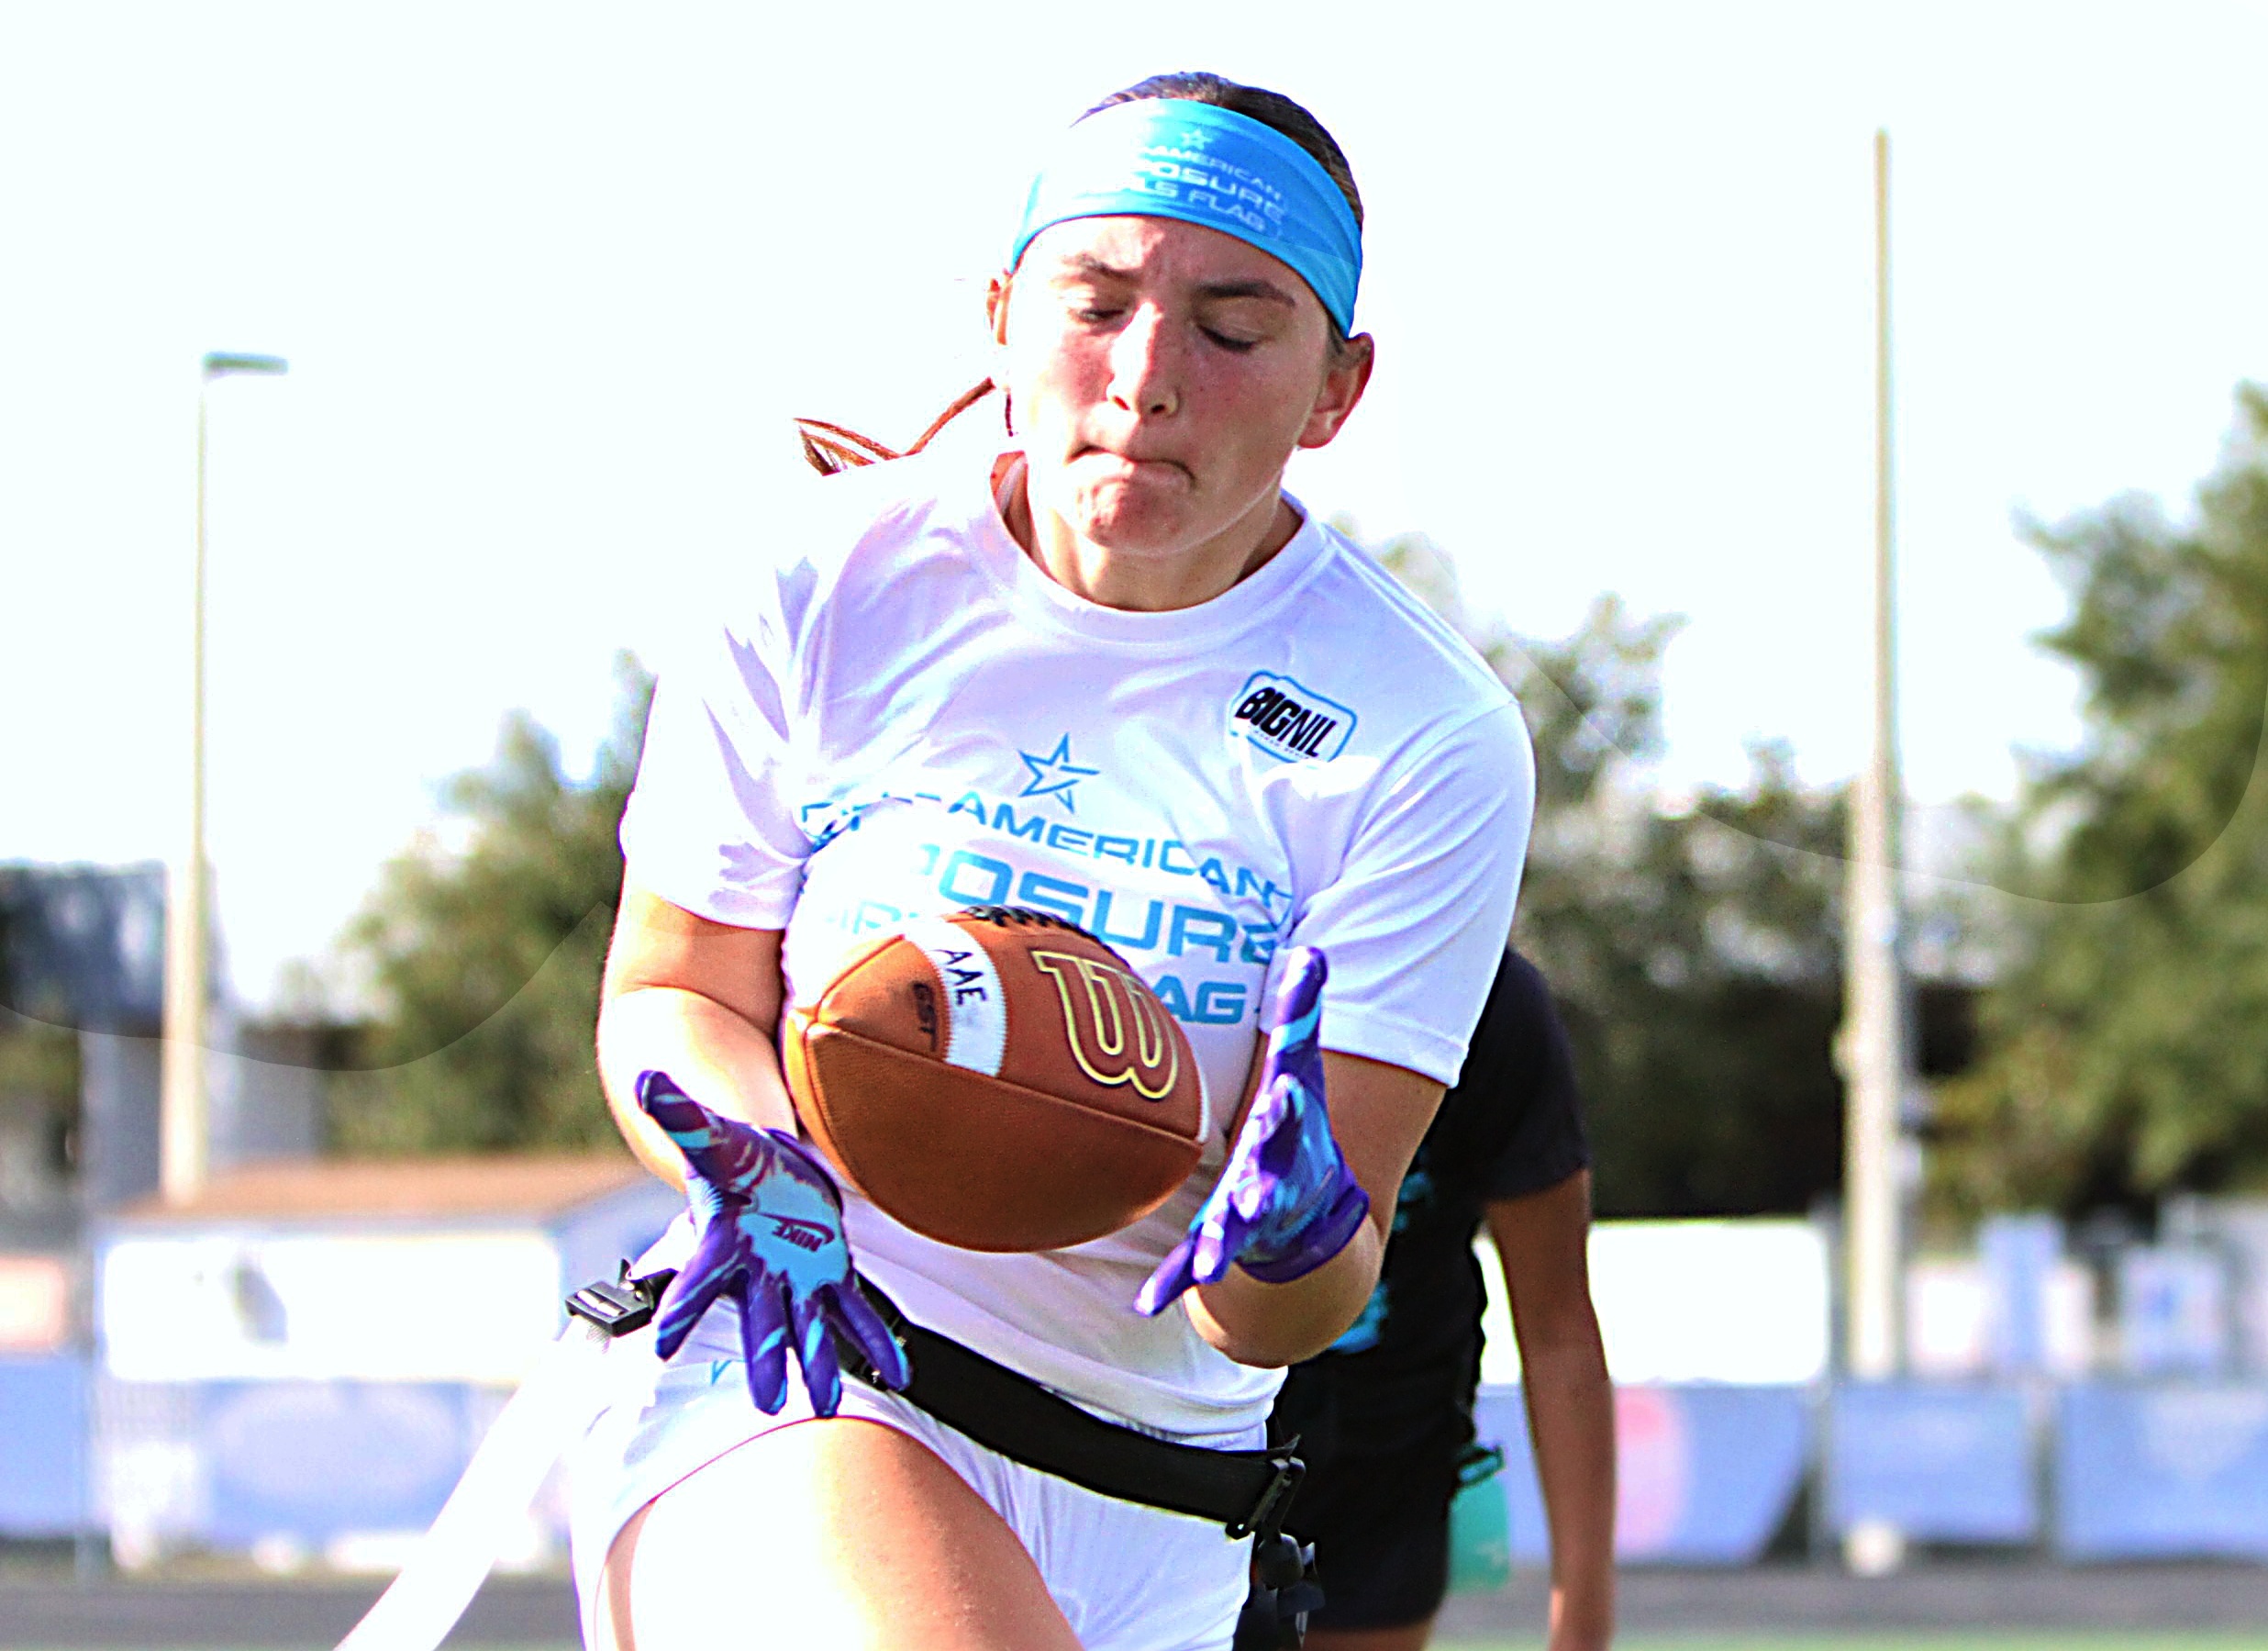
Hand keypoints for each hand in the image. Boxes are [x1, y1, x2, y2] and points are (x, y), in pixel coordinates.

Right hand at [636, 1070, 909, 1415]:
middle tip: (767, 1404)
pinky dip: (876, 1341)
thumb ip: (680, 1112)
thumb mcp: (711, 1132)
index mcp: (721, 1244)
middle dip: (764, 1358)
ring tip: (827, 1406)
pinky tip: (898, 1373)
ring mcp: (794, 1279)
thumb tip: (645, 1080)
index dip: (682, 1310)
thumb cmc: (733, 1154)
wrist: (766, 1171)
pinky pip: (855, 1312)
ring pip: (808, 1327)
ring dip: (820, 1365)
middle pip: (758, 1321)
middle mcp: (756, 1273)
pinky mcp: (829, 1275)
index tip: (662, 1348)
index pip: (697, 1279)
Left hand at [1135, 950, 1369, 1316]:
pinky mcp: (1221, 1245)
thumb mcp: (1302, 1068)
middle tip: (1252, 1194)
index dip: (1288, 1106)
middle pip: (1270, 1182)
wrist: (1310, 1213)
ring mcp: (1249, 1220)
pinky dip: (1174, 1283)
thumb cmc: (1299, 1124)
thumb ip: (1302, 1014)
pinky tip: (1148, 1301)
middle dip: (1262, 1186)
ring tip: (1210, 1264)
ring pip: (1235, 1234)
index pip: (1292, 1115)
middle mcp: (1274, 1180)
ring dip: (1222, 1246)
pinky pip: (1192, 1267)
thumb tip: (1312, 950)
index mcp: (1291, 1132)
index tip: (1282, 1094)